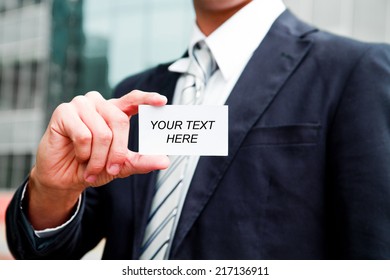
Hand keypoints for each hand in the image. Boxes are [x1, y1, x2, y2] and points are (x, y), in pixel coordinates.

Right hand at [27, 90, 168, 228]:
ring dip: (98, 157)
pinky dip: (83, 152)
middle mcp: (99, 104)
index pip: (133, 99)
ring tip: (91, 166)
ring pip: (102, 132)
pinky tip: (78, 155)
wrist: (65, 178)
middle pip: (120, 122)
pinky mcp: (64, 112)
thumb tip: (164, 161)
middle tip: (111, 169)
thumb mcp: (122, 166)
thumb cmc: (93, 166)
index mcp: (115, 111)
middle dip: (117, 152)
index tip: (162, 100)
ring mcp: (81, 105)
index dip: (147, 98)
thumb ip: (141, 161)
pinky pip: (83, 135)